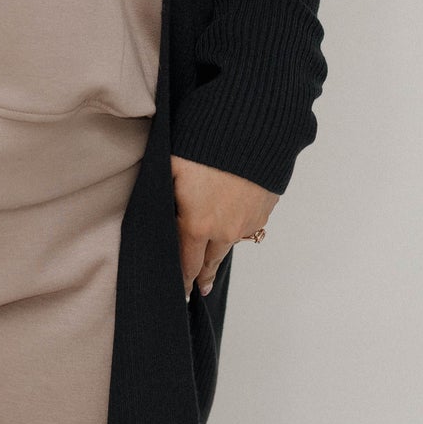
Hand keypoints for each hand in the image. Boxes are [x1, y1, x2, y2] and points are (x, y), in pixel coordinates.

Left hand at [170, 153, 279, 299]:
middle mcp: (224, 231)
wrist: (250, 129)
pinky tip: (232, 218)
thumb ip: (163, 197)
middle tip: (200, 288)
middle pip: (211, 261)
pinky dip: (239, 225)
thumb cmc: (203, 144)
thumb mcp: (170, 168)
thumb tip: (157, 212)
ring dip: (221, 248)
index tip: (182, 294)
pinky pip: (248, 225)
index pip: (187, 265)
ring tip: (215, 258)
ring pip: (230, 242)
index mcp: (197, 226)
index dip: (183, 281)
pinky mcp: (264, 208)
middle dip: (203, 274)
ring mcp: (247, 221)